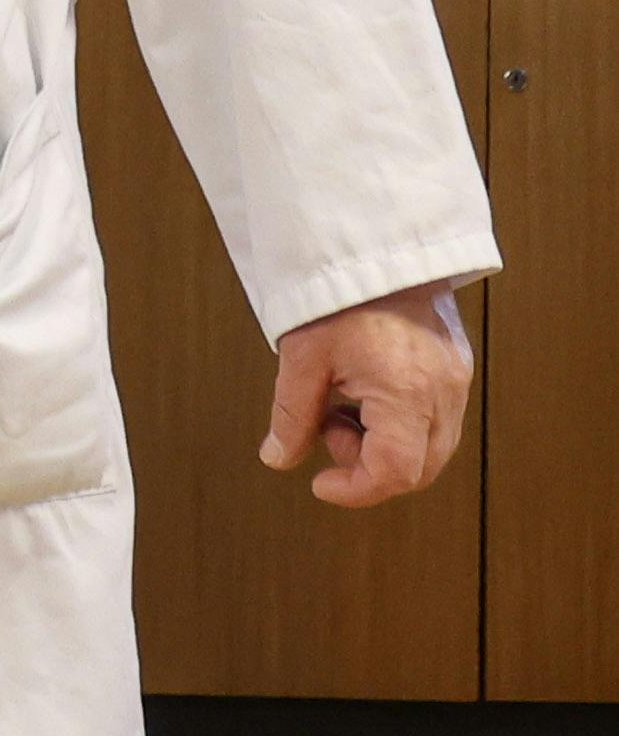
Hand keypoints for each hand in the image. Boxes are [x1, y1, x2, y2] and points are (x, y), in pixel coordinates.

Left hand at [263, 279, 471, 507]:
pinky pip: (435, 420)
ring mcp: (456, 380)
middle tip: (327, 431)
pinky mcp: (456, 368)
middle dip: (369, 468)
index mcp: (407, 390)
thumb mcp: (302, 357)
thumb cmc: (339, 293)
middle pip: (421, 469)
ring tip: (341, 406)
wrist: (375, 247)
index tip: (322, 483)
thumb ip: (291, 414)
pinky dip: (399, 426)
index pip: (397, 472)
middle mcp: (443, 391)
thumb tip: (279, 458)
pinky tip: (364, 396)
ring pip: (431, 448)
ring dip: (384, 447)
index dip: (357, 489)